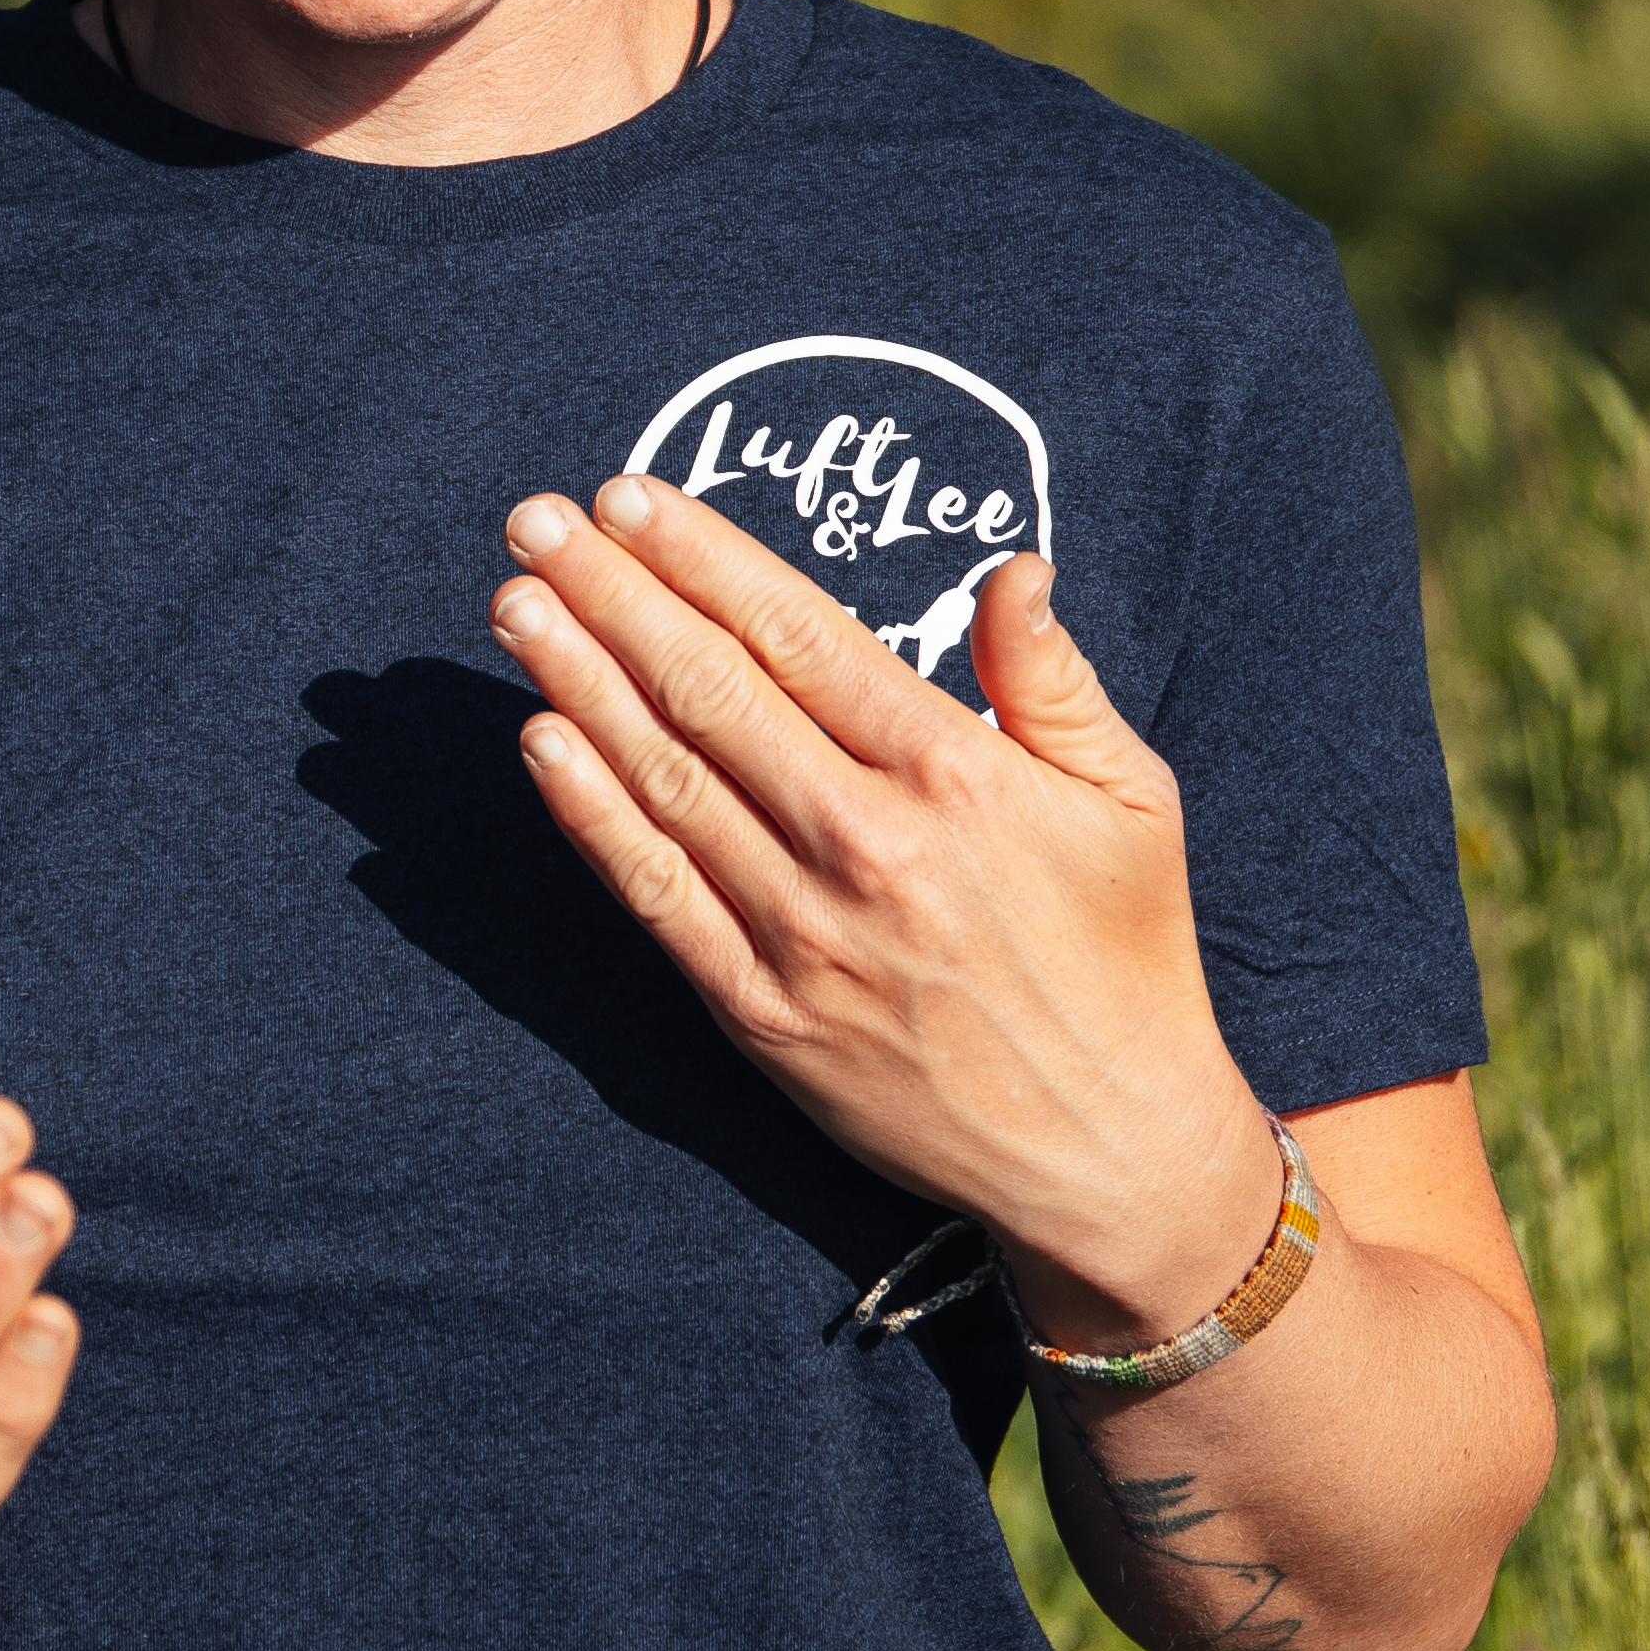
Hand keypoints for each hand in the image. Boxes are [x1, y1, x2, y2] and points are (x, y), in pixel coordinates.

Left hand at [492, 478, 1285, 1345]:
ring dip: (578, 683)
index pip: (799, 634)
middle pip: (710, 689)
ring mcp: (807, 935)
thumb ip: (1053, 677)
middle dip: (611, 593)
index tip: (629, 498)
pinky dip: (591, 818)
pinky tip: (540, 745)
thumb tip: (1009, 567)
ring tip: (517, 607)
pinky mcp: (765, 1018)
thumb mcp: (1132, 799)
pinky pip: (659, 897)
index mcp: (956, 774)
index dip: (702, 557)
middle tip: (534, 523)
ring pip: (668, 780)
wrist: (1111, 1151)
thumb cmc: (1126, 960)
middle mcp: (870, 844)